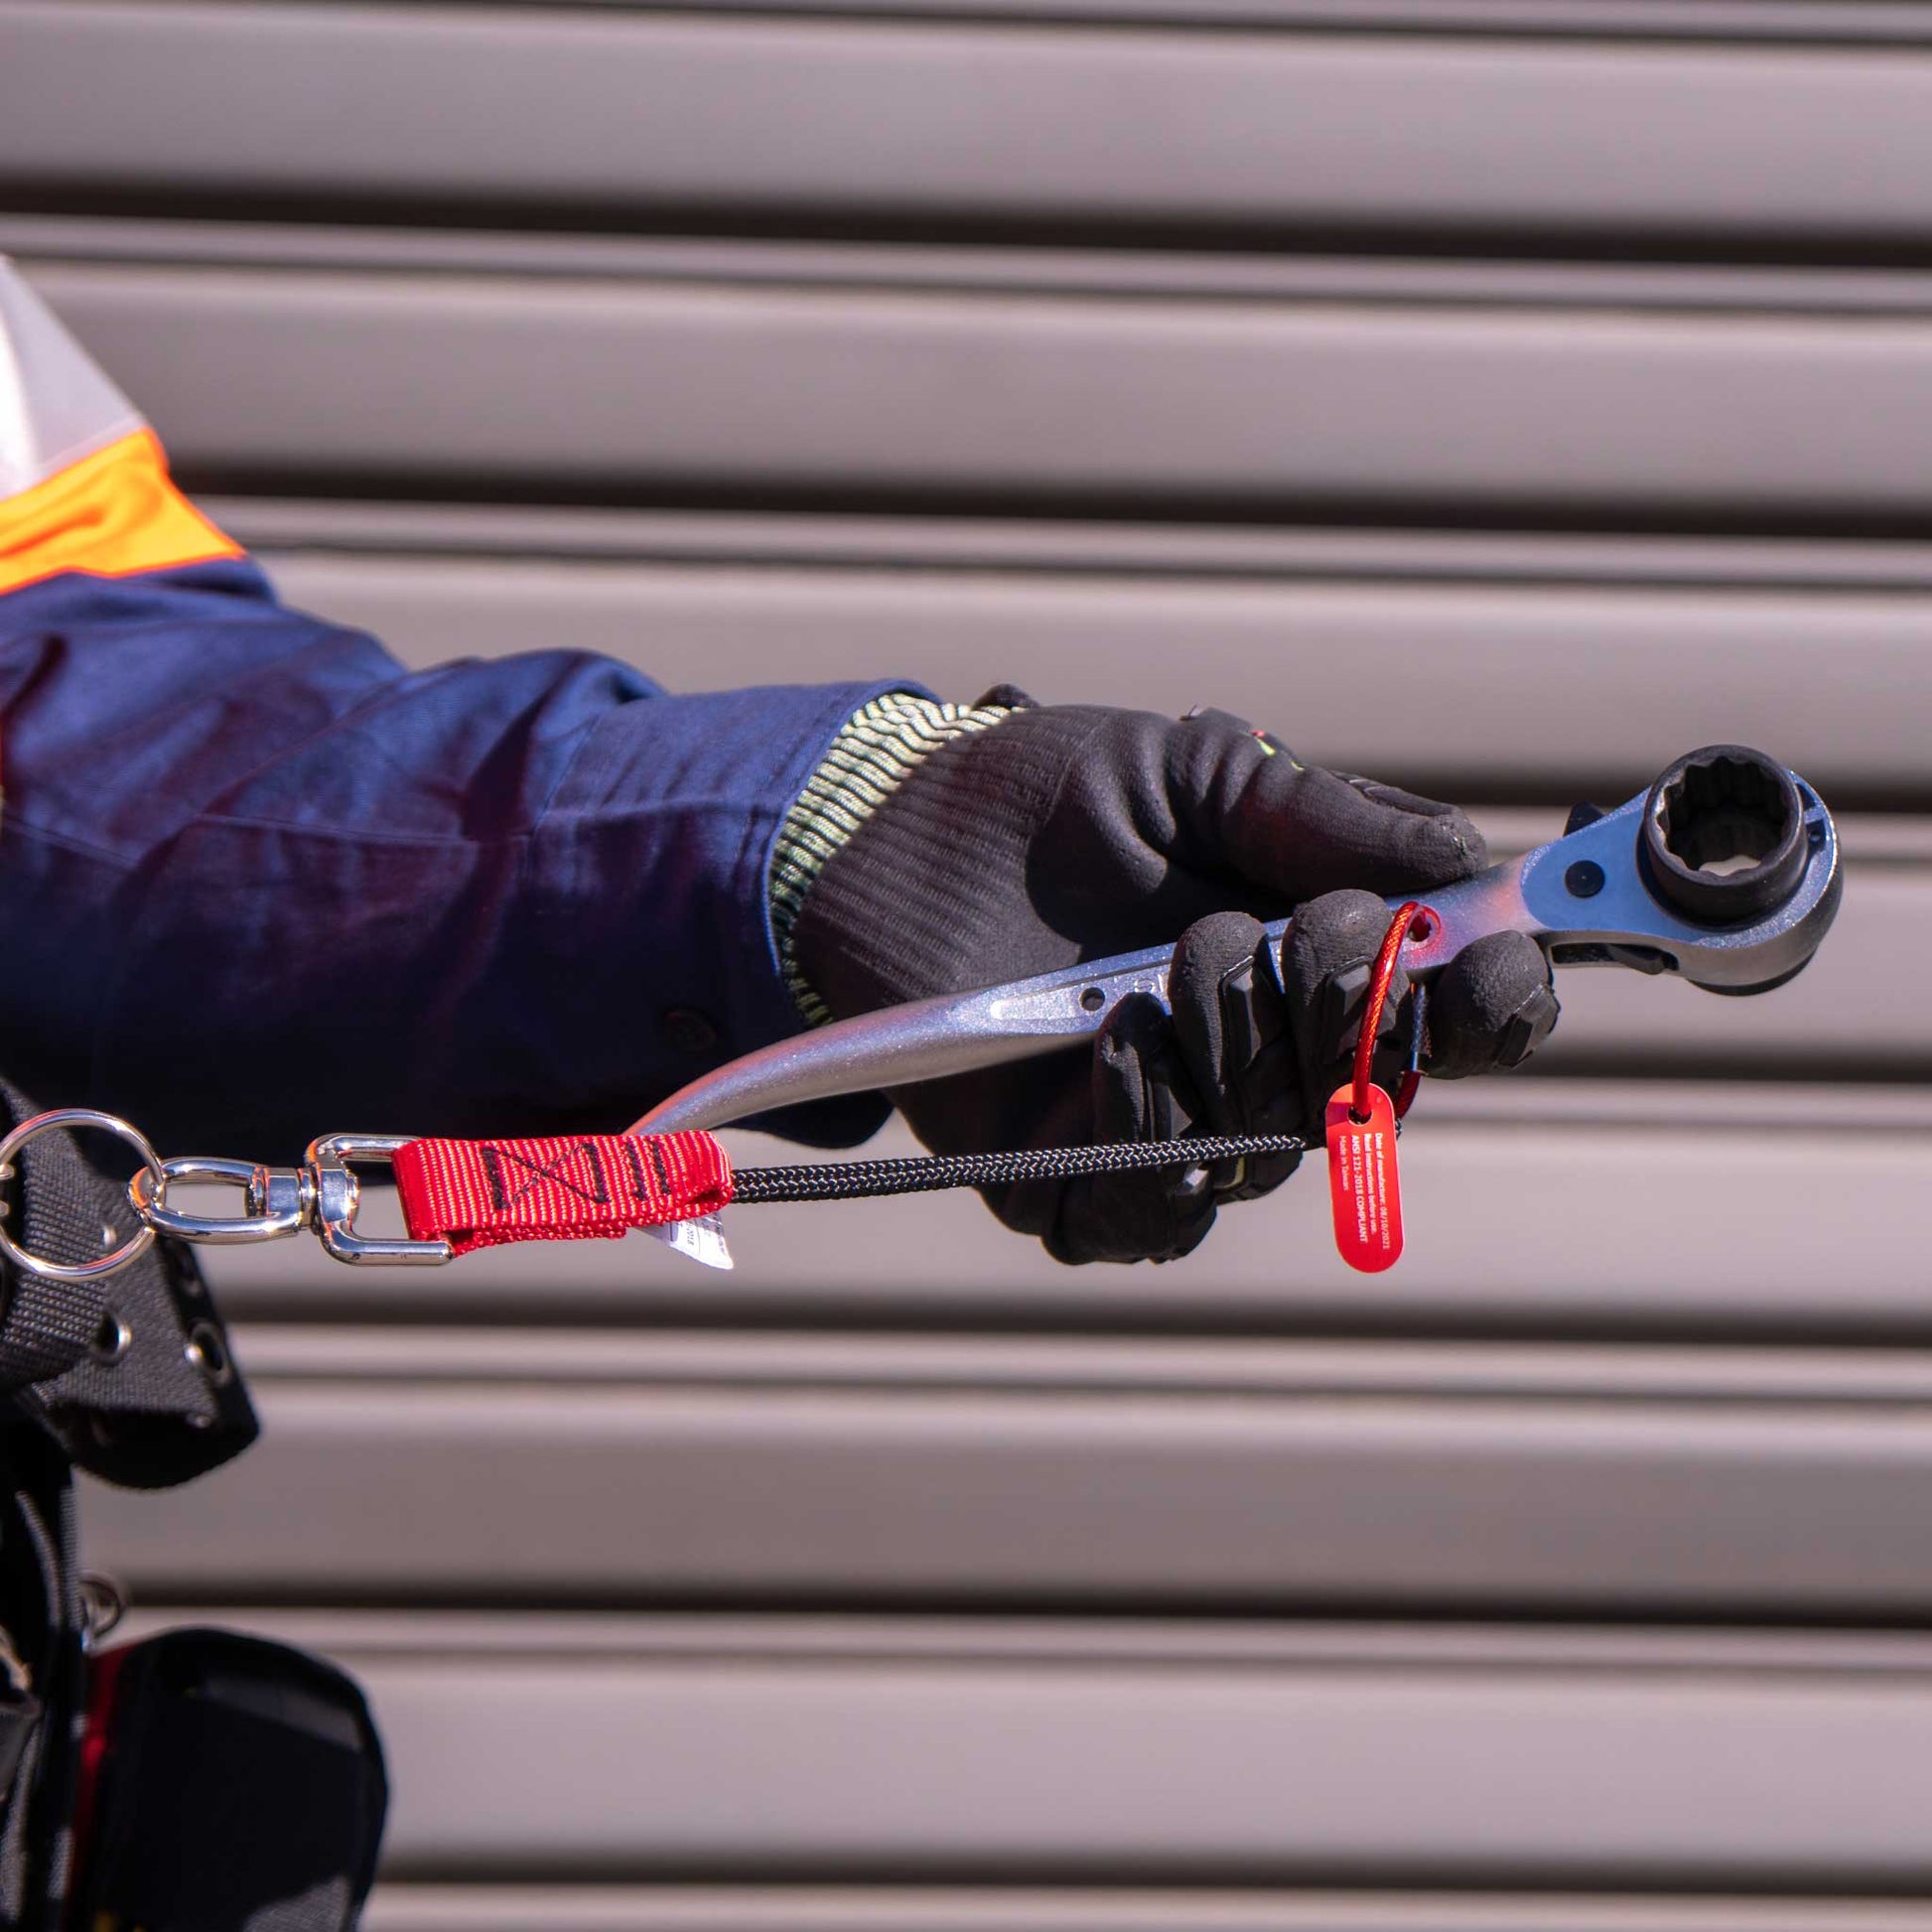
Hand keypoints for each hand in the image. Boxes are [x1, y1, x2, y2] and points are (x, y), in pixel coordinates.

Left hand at [791, 698, 1556, 1262]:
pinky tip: (1118, 1043)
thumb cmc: (1049, 799)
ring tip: (1174, 957)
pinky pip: (1155, 1213)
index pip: (1455, 1023)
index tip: (1493, 964)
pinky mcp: (1075, 1183)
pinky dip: (1154, 1131)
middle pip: (1377, 1099)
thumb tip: (1471, 866)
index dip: (1497, 1006)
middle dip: (1359, 1012)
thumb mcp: (1198, 774)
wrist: (895, 839)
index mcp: (1320, 965)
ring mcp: (1176, 1129)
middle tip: (1307, 930)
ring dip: (1245, 1048)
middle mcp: (1266, 1061)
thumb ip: (1328, 819)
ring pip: (1271, 1153)